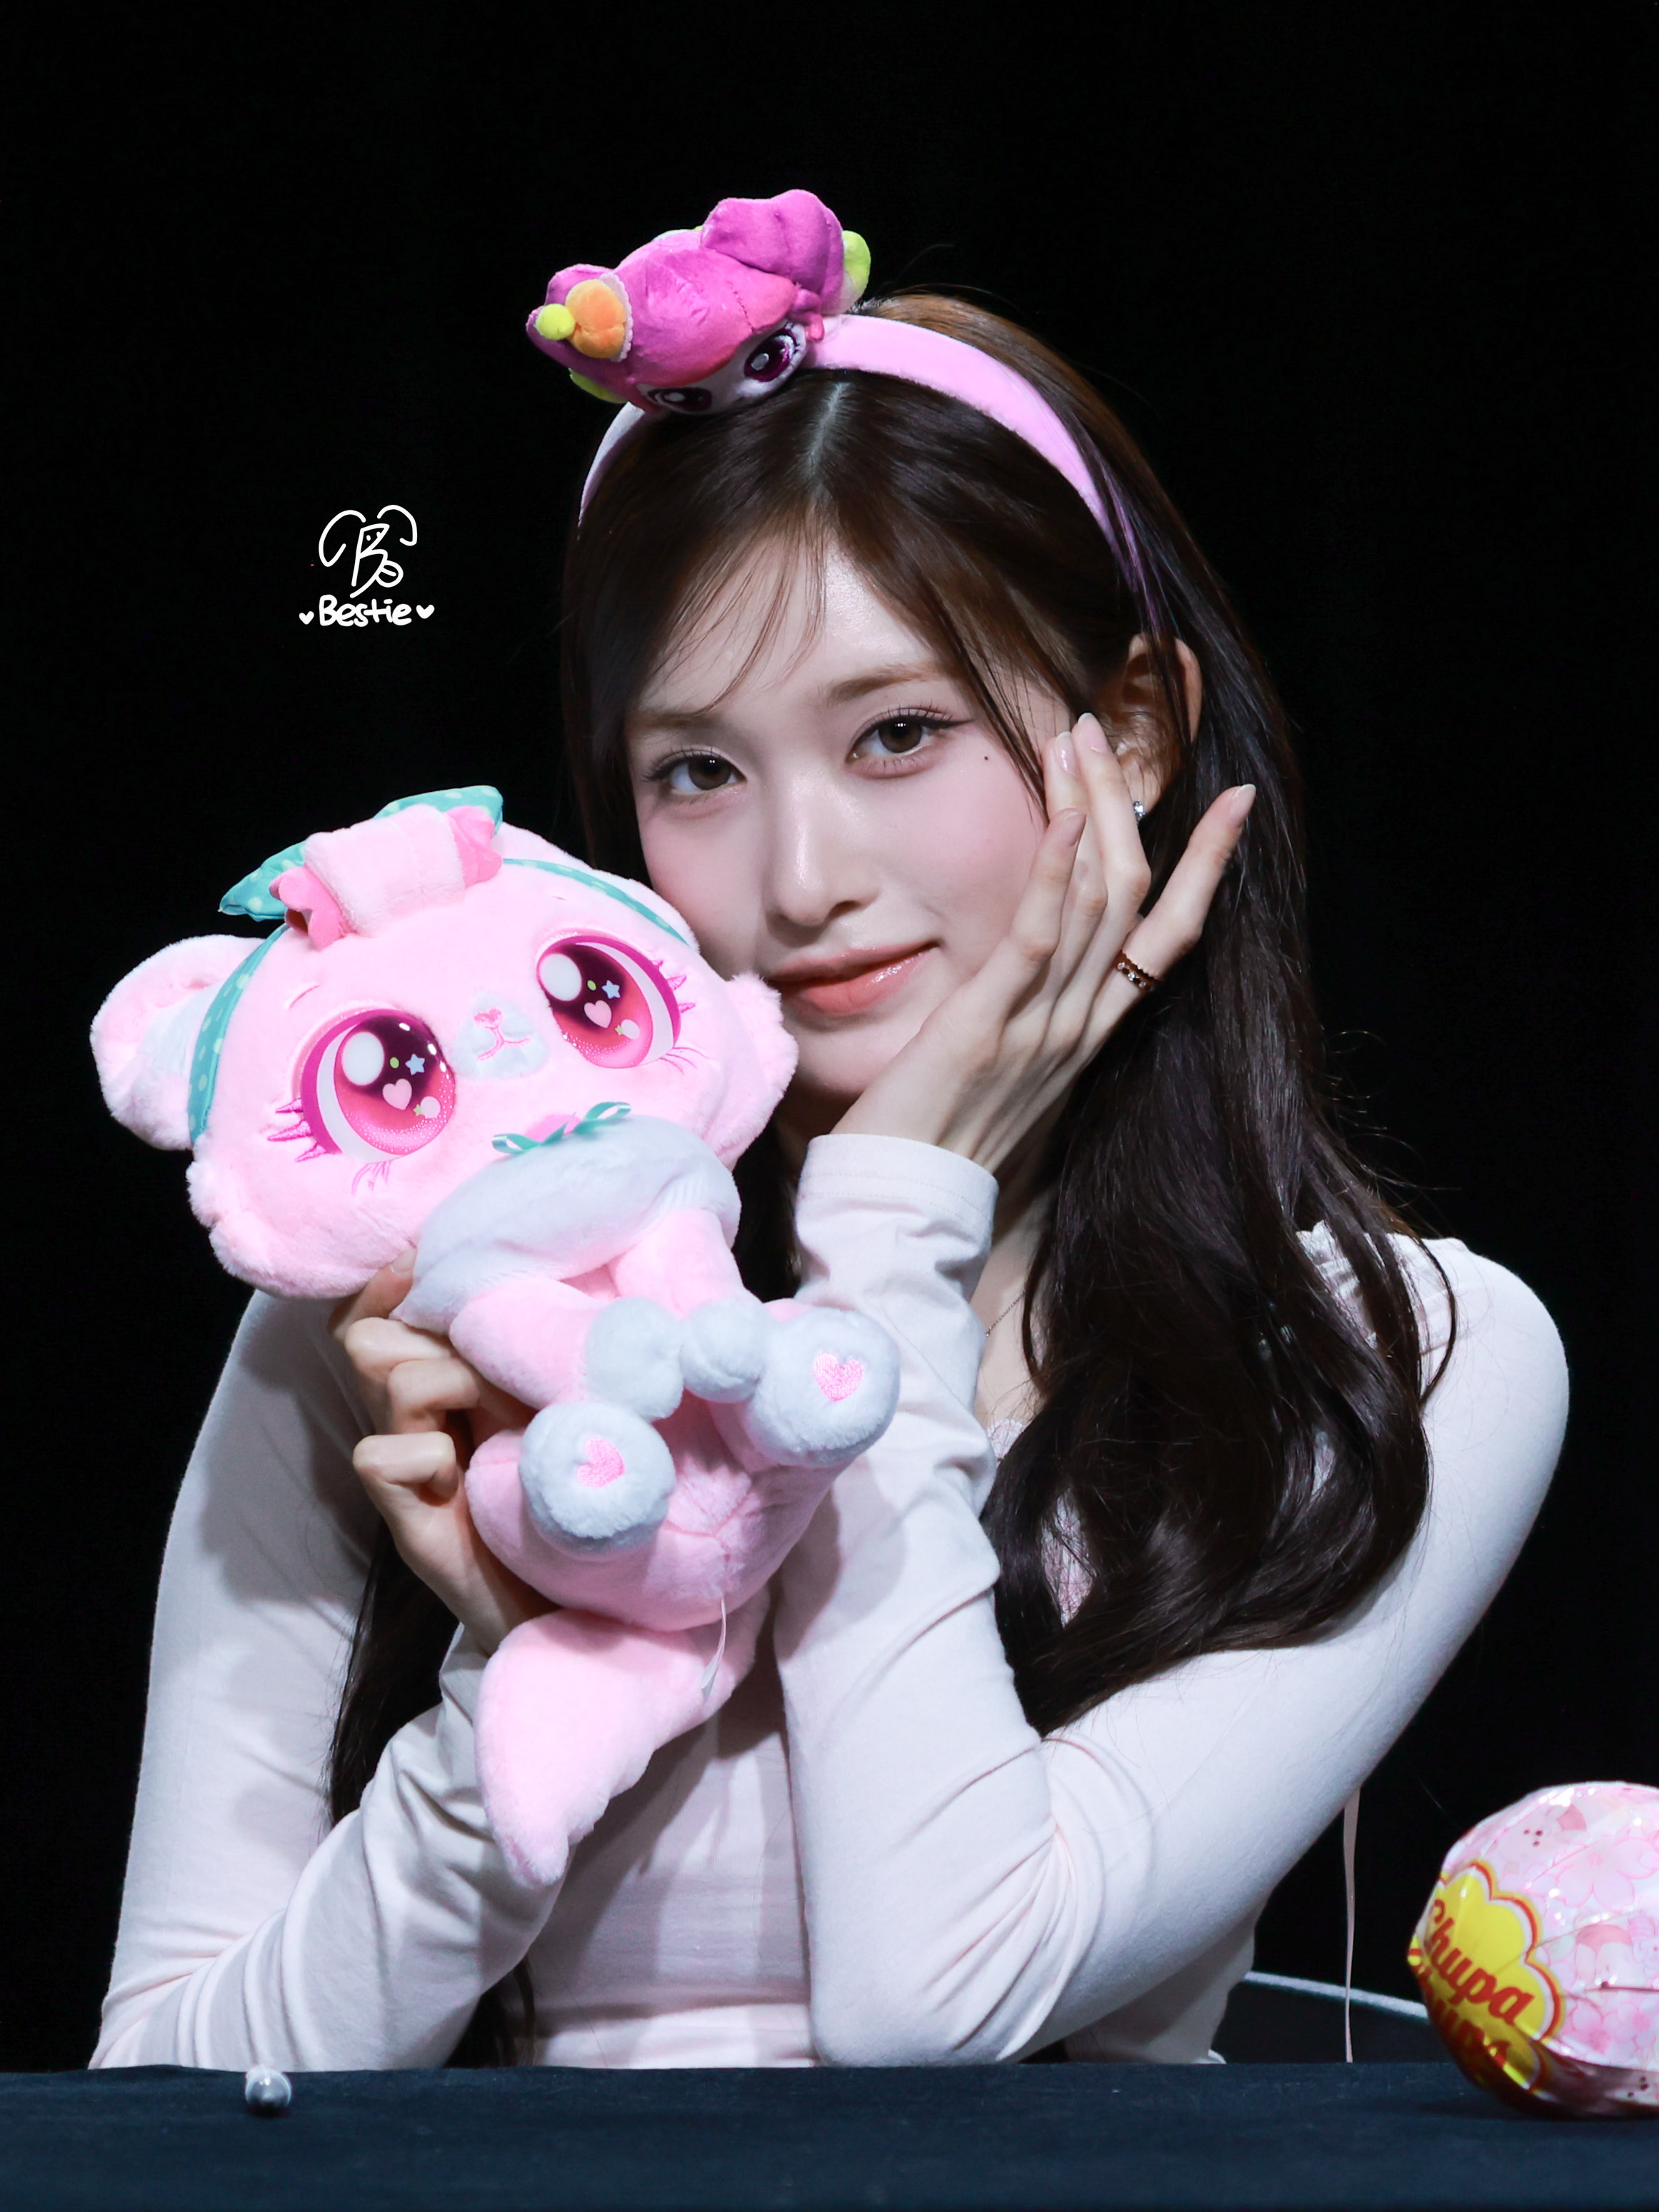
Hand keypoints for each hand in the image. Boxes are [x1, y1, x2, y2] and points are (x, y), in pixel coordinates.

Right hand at [331, 1259, 548, 1653]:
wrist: (596, 1612)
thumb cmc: (580, 1497)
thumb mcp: (557, 1404)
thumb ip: (538, 1351)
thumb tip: (561, 1271)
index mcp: (443, 1390)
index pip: (373, 1314)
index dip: (393, 1279)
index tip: (434, 1253)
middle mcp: (412, 1428)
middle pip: (369, 1335)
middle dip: (435, 1330)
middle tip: (500, 1365)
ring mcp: (407, 1477)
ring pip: (384, 1378)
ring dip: (446, 1378)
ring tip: (503, 1414)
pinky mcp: (413, 1529)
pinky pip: (376, 1460)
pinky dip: (424, 1455)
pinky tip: (464, 1475)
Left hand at [835, 714, 1253, 1174]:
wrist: (901, 1208)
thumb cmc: (938, 1136)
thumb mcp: (1003, 1064)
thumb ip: (1029, 1009)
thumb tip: (1034, 954)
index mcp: (1090, 1033)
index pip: (1172, 936)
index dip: (1209, 866)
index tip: (1237, 800)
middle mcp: (1080, 1026)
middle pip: (1135, 897)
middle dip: (1129, 804)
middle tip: (1106, 727)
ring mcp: (1040, 1026)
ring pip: (1097, 904)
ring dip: (1090, 812)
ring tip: (1077, 738)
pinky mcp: (986, 1027)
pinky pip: (1035, 940)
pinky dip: (1053, 875)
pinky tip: (1059, 818)